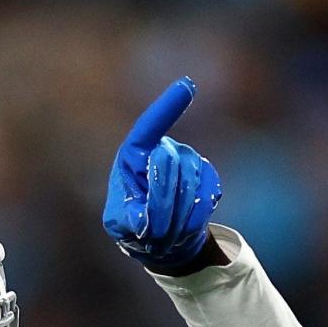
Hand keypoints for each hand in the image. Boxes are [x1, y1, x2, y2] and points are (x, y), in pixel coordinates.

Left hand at [102, 76, 221, 267]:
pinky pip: (207, 195)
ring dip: (176, 217)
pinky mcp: (208, 176)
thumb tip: (146, 220)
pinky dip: (194, 218)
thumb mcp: (119, 224)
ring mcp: (188, 161)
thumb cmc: (133, 226)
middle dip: (160, 204)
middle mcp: (162, 151)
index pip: (147, 129)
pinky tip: (185, 226)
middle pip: (168, 164)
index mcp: (132, 157)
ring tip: (165, 235)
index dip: (166, 109)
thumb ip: (129, 219)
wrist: (163, 240)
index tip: (187, 86)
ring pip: (189, 182)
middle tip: (153, 234)